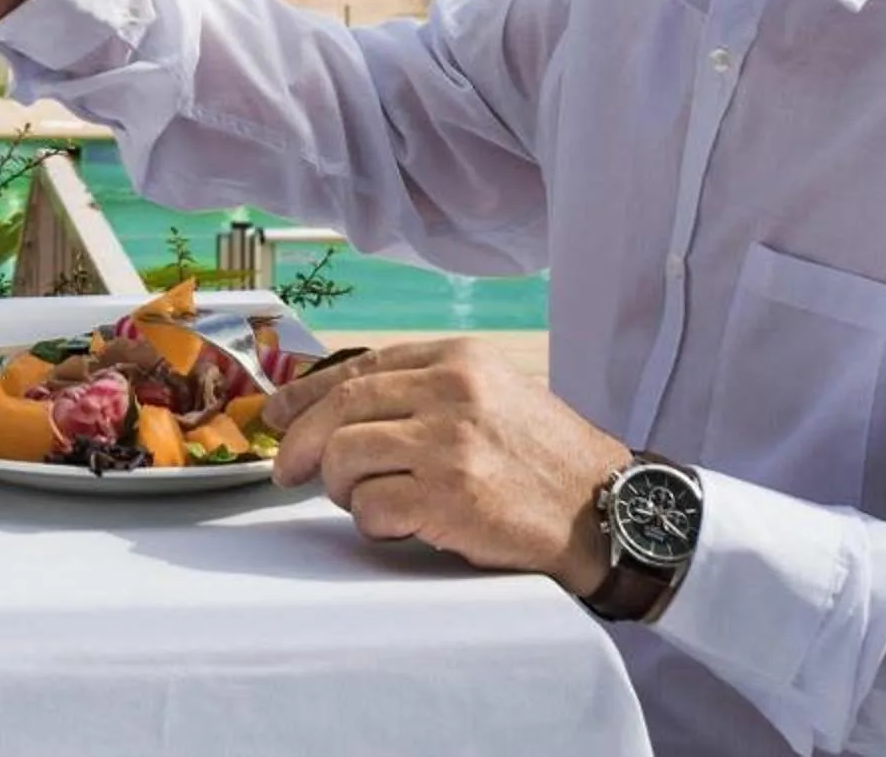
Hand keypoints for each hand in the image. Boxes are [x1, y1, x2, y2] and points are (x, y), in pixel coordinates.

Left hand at [260, 337, 624, 593]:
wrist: (609, 510)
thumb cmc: (545, 459)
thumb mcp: (492, 396)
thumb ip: (424, 392)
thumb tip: (335, 406)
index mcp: (459, 359)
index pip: (359, 368)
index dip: (306, 393)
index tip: (276, 414)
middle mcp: (452, 392)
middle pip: (341, 408)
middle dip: (300, 442)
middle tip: (287, 471)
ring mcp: (450, 444)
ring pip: (345, 457)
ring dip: (340, 488)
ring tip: (364, 501)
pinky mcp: (451, 497)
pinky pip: (372, 507)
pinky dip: (372, 522)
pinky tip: (397, 526)